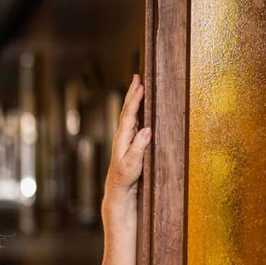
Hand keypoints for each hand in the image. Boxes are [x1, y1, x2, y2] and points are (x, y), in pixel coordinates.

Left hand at [106, 74, 151, 195]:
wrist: (119, 188)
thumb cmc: (125, 177)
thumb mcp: (132, 164)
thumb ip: (138, 147)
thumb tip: (147, 129)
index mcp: (122, 138)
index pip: (129, 115)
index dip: (135, 100)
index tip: (140, 86)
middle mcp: (122, 135)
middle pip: (127, 109)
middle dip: (132, 92)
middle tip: (137, 76)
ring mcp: (125, 137)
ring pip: (130, 113)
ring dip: (134, 98)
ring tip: (139, 84)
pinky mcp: (130, 141)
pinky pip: (133, 120)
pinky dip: (137, 109)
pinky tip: (141, 104)